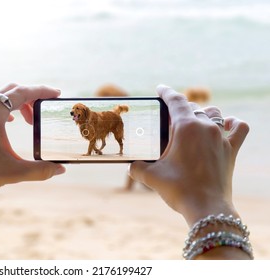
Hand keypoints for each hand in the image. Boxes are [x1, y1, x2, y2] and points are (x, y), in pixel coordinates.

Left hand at [0, 83, 65, 216]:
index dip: (41, 91)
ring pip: (2, 97)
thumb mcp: (13, 172)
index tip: (56, 94)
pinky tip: (12, 122)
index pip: (22, 92)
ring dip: (19, 103)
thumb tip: (61, 169)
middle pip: (12, 90)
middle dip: (32, 96)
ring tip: (31, 121)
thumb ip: (40, 170)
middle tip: (46, 108)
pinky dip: (7, 108)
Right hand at [129, 85, 248, 225]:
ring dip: (201, 114)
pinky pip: (239, 128)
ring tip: (191, 122)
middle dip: (179, 109)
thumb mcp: (151, 176)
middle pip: (192, 107)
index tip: (160, 88)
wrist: (206, 208)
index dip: (166, 92)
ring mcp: (221, 137)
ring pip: (213, 113)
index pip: (175, 100)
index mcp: (186, 127)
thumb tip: (130, 165)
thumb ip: (137, 167)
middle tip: (168, 117)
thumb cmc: (179, 189)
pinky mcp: (231, 149)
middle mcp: (205, 127)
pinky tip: (226, 124)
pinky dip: (232, 123)